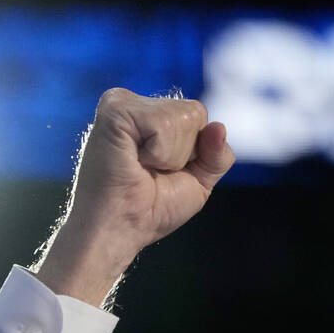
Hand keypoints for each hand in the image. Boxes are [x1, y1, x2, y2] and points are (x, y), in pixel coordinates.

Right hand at [34, 88, 235, 305]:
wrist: (122, 229)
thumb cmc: (151, 210)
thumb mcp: (199, 181)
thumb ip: (217, 155)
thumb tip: (219, 127)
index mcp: (152, 115)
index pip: (199, 115)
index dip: (195, 152)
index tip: (164, 172)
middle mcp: (137, 104)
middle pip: (196, 113)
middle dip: (185, 153)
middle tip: (150, 171)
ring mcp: (123, 103)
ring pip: (183, 117)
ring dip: (170, 155)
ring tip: (141, 167)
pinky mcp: (114, 110)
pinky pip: (164, 122)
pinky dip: (158, 152)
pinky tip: (135, 161)